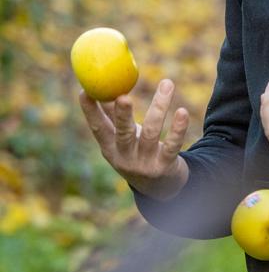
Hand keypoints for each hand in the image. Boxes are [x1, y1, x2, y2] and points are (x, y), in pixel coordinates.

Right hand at [79, 78, 189, 199]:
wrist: (160, 187)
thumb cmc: (137, 152)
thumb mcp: (122, 139)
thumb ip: (113, 115)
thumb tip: (102, 87)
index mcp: (111, 149)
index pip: (98, 128)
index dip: (90, 111)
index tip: (84, 91)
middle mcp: (125, 157)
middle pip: (123, 133)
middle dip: (122, 115)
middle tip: (123, 96)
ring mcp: (145, 163)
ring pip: (151, 133)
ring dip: (159, 107)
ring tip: (167, 84)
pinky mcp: (165, 166)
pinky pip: (172, 145)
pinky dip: (178, 129)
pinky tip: (182, 112)